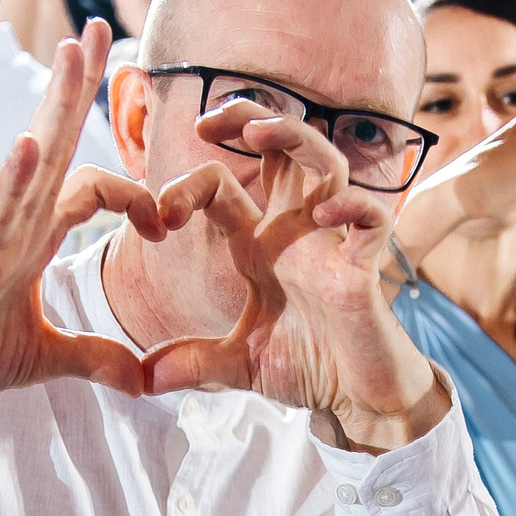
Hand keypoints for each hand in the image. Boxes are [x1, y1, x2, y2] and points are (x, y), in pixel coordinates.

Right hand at [0, 22, 147, 441]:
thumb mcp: (43, 358)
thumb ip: (92, 357)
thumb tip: (143, 381)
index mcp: (31, 236)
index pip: (86, 185)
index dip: (132, 192)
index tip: (162, 225)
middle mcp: (12, 220)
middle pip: (55, 138)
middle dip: (79, 84)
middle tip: (104, 25)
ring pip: (29, 156)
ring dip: (53, 103)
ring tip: (73, 48)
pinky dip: (11, 177)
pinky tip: (29, 143)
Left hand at [141, 104, 446, 450]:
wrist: (358, 396)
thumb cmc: (309, 366)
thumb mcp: (239, 363)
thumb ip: (193, 362)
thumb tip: (143, 379)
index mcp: (260, 244)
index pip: (222, 187)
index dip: (188, 186)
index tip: (159, 218)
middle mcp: (296, 231)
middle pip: (281, 149)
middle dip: (248, 120)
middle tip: (208, 121)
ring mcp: (333, 244)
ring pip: (327, 164)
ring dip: (295, 139)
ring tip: (259, 132)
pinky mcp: (365, 269)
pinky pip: (373, 220)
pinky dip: (353, 206)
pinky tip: (324, 212)